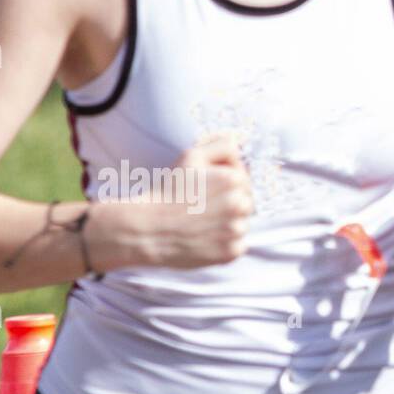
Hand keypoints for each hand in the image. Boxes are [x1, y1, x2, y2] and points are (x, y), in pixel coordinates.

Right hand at [88, 134, 255, 269]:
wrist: (148, 229)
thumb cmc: (168, 192)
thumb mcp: (191, 157)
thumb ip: (221, 145)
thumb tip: (242, 141)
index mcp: (234, 180)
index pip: (244, 180)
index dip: (224, 184)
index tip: (205, 190)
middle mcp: (240, 205)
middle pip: (246, 203)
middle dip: (229, 203)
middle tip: (203, 208)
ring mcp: (237, 231)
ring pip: (241, 224)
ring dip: (227, 224)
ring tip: (202, 223)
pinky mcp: (232, 252)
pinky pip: (237, 245)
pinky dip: (225, 243)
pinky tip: (205, 238)